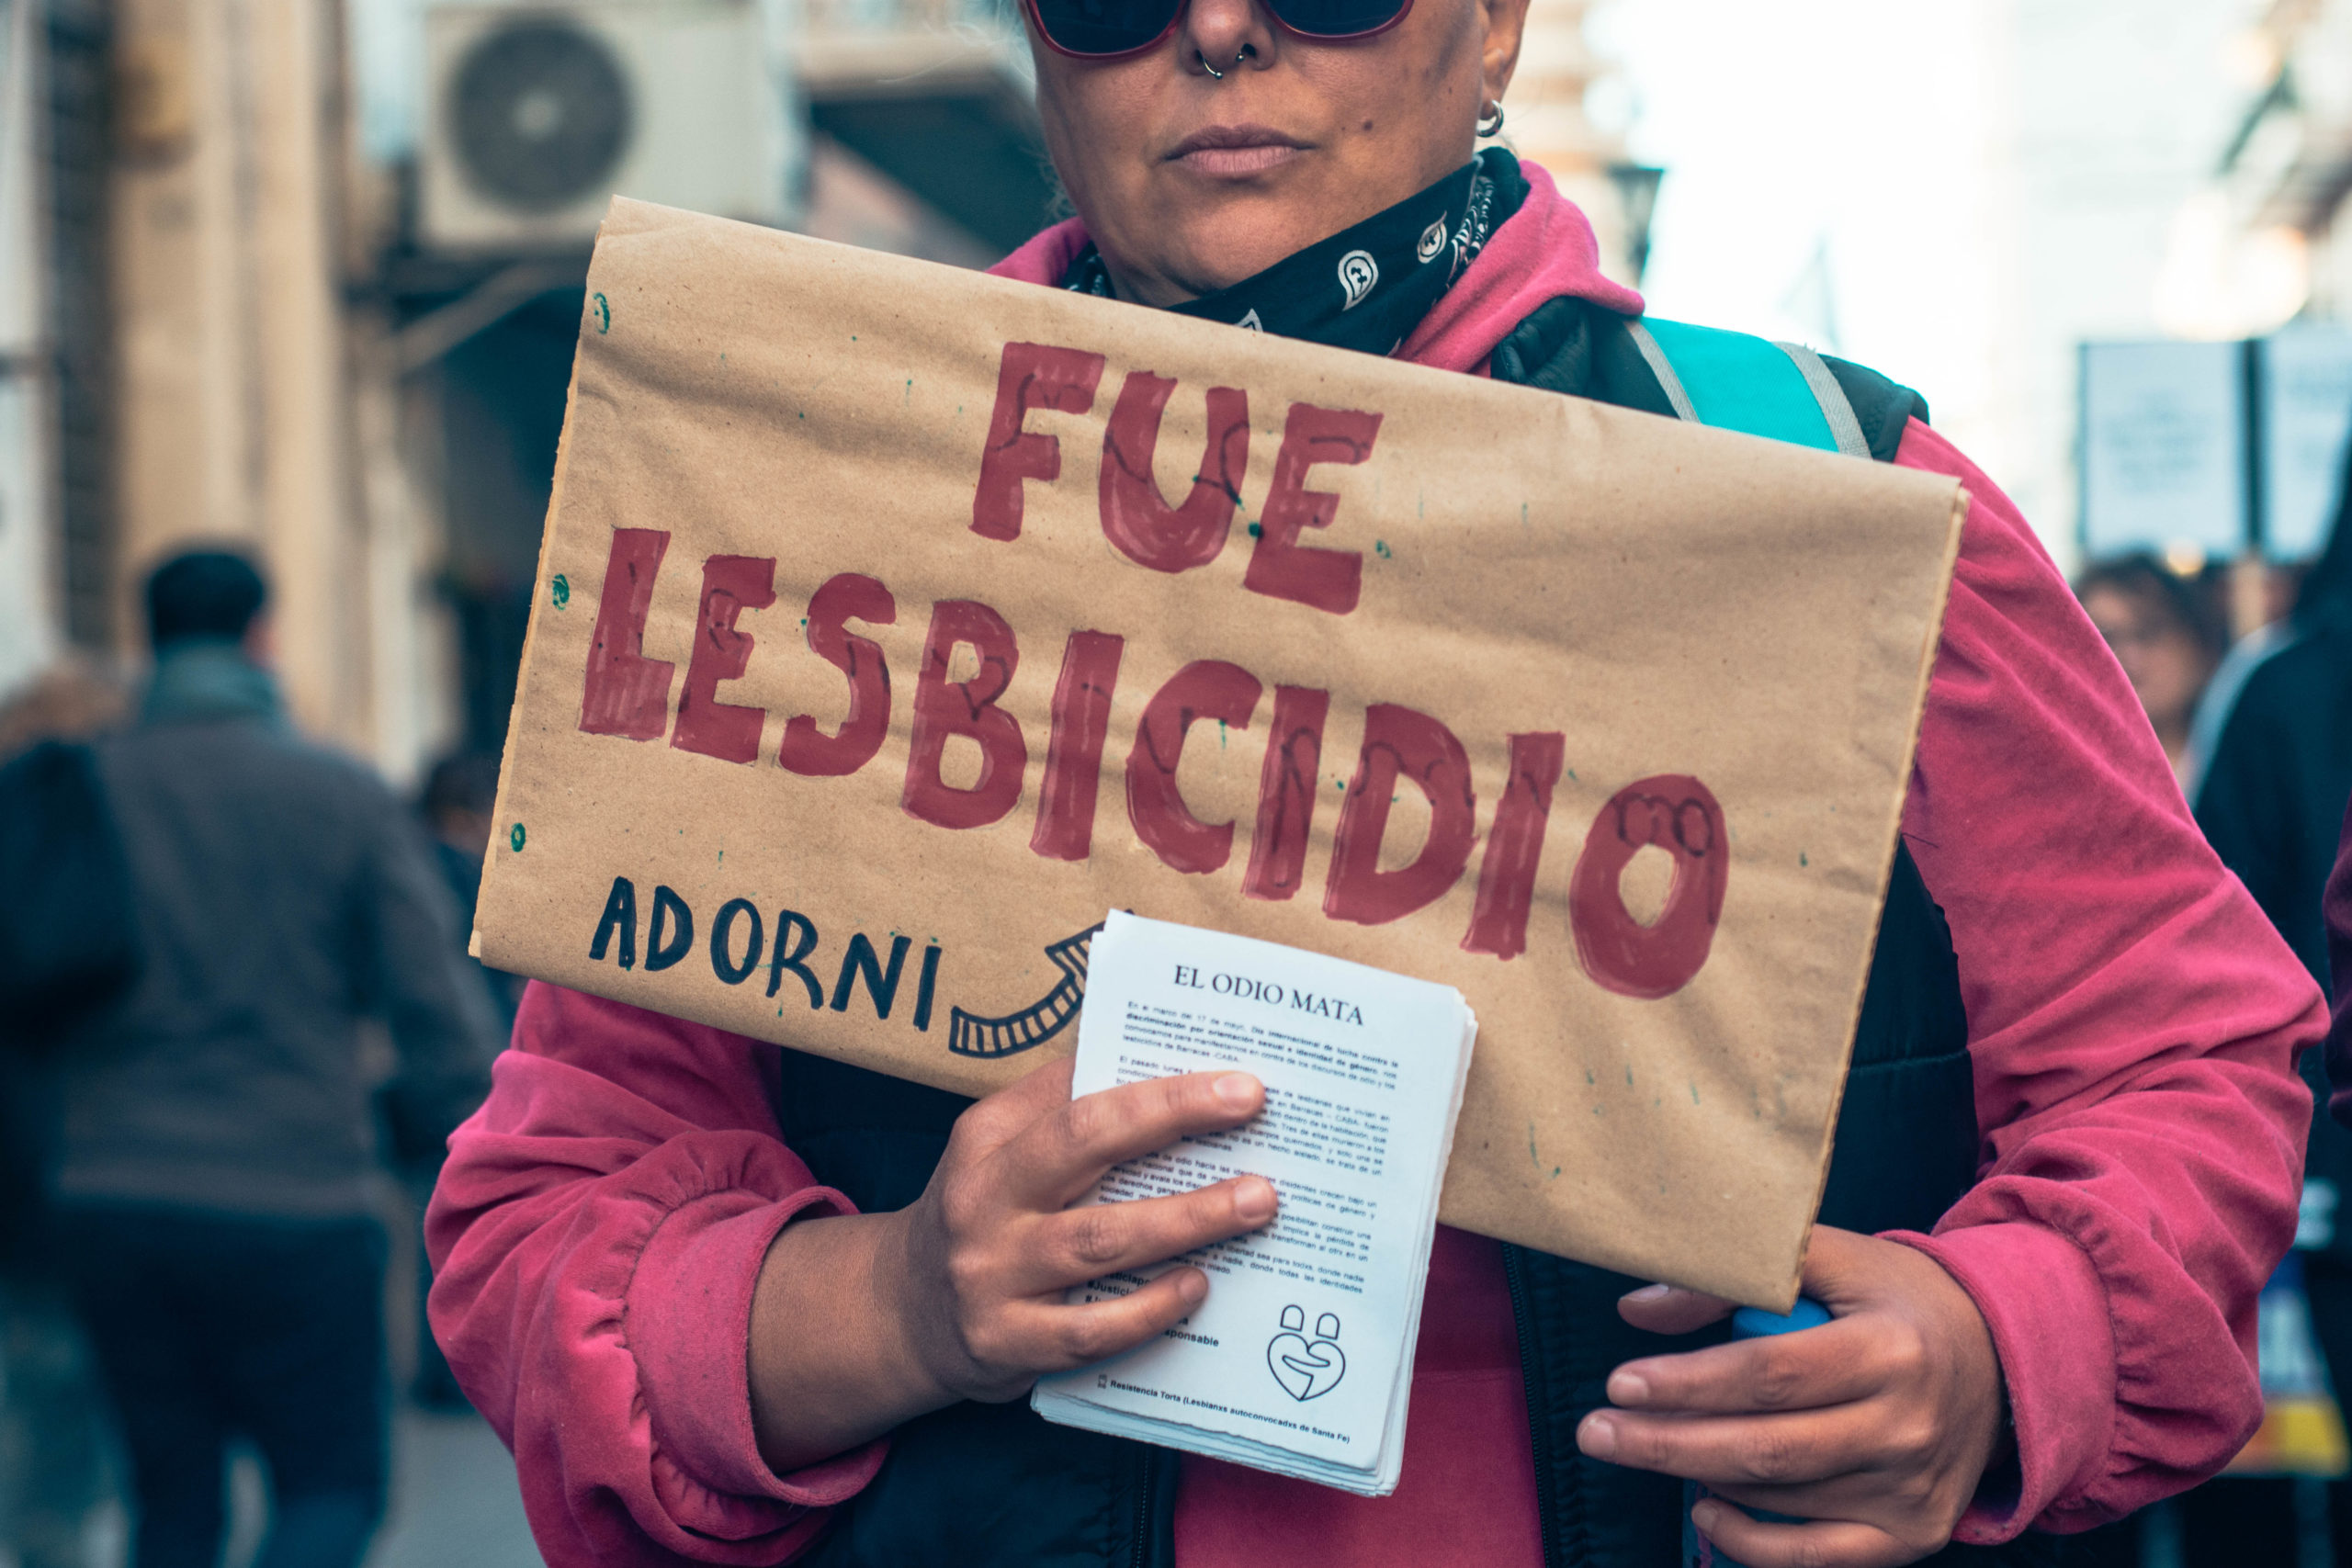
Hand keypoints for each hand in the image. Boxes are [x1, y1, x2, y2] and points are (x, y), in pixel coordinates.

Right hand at [750, 1056, 1274, 1468]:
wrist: (904, 1315)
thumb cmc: (981, 1215)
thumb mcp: (997, 1150)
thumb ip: (1062, 1109)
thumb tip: (1160, 1063)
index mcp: (987, 1139)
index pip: (1078, 1096)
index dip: (1159, 1087)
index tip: (1234, 1080)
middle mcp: (982, 1200)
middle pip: (1083, 1146)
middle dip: (1173, 1118)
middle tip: (1250, 1106)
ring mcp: (990, 1275)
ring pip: (1099, 1241)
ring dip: (1187, 1219)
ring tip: (1254, 1202)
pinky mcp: (1004, 1344)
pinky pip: (1089, 1331)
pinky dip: (1149, 1309)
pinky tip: (1196, 1285)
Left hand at [1574, 1226, 2008, 1567]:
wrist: (2004, 1359)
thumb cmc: (1897, 1301)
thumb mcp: (1829, 1260)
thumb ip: (1737, 1272)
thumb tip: (1639, 1309)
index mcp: (1889, 1349)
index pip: (1769, 1374)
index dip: (1688, 1384)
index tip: (1621, 1382)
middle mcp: (1905, 1427)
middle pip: (1764, 1448)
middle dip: (1666, 1443)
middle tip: (1596, 1431)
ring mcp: (1911, 1491)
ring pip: (1780, 1499)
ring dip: (1700, 1477)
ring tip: (1644, 1446)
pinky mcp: (1913, 1535)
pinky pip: (1817, 1558)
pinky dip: (1751, 1543)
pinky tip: (1707, 1510)